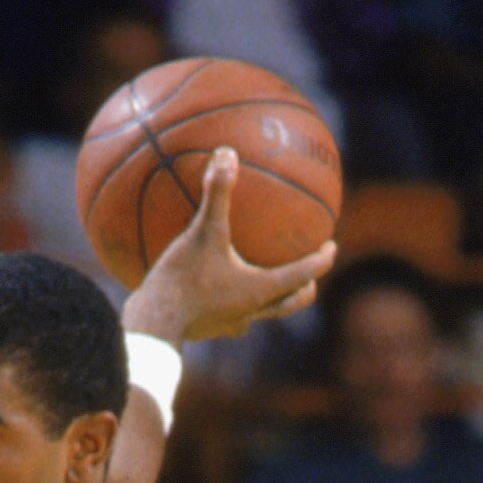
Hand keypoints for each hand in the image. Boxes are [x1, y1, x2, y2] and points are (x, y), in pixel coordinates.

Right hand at [125, 148, 335, 347]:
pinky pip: (227, 311)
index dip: (320, 261)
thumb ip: (217, 194)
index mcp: (260, 290)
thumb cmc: (182, 281)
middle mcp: (251, 312)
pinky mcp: (207, 329)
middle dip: (303, 285)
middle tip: (310, 271)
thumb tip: (228, 154)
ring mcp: (229, 324)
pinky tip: (216, 282)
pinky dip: (231, 296)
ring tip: (266, 276)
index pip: (303, 275)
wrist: (151, 326)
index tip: (332, 248)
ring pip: (261, 311)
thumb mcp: (202, 232)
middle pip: (290, 302)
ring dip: (269, 294)